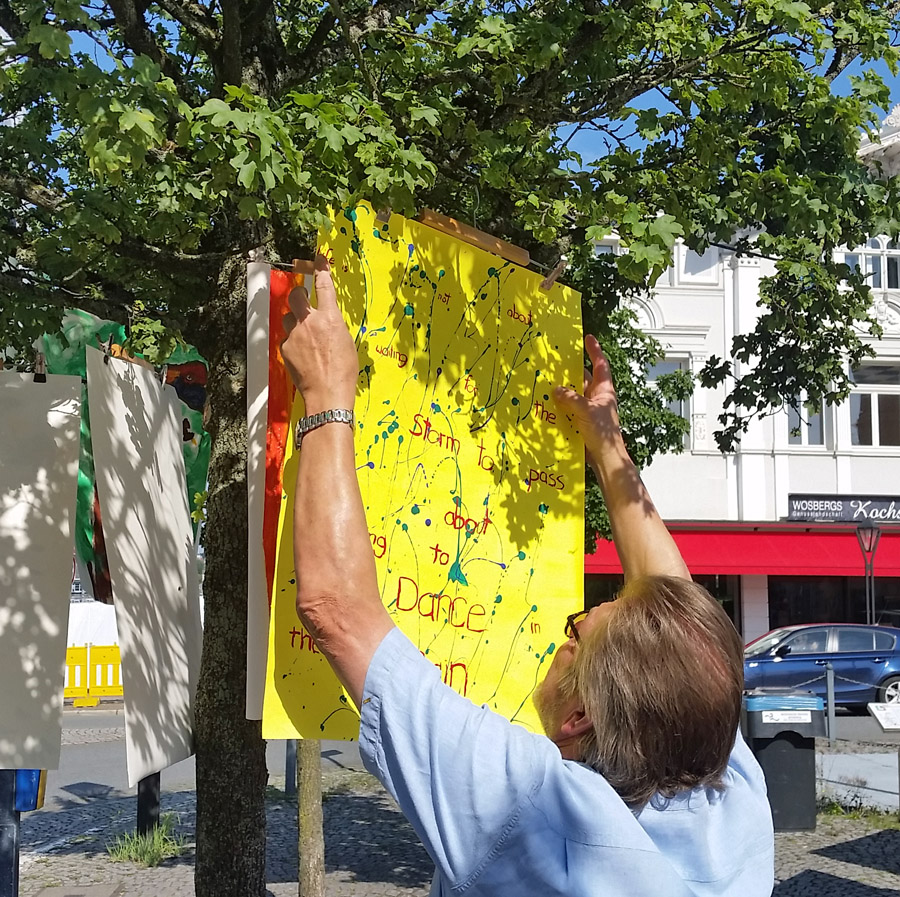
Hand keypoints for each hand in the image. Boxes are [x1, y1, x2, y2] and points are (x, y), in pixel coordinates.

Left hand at [281, 254, 357, 412]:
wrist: (327, 394)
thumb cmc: (343, 372)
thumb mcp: (347, 343)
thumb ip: (334, 327)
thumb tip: (327, 323)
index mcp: (330, 318)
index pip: (324, 286)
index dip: (320, 270)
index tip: (318, 260)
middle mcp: (310, 322)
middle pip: (296, 295)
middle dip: (299, 295)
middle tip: (304, 299)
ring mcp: (294, 334)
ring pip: (288, 317)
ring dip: (295, 321)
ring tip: (305, 336)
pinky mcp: (285, 348)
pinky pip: (286, 338)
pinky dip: (292, 342)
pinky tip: (302, 355)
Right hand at [552, 334, 623, 460]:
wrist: (604, 458)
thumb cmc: (603, 433)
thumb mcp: (586, 410)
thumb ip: (571, 398)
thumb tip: (556, 389)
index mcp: (603, 390)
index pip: (600, 365)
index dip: (595, 350)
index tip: (588, 338)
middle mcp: (595, 398)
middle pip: (581, 379)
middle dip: (569, 372)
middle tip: (554, 362)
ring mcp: (587, 410)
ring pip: (571, 395)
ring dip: (560, 392)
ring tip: (544, 382)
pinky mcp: (579, 422)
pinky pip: (566, 410)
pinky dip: (557, 407)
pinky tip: (545, 405)